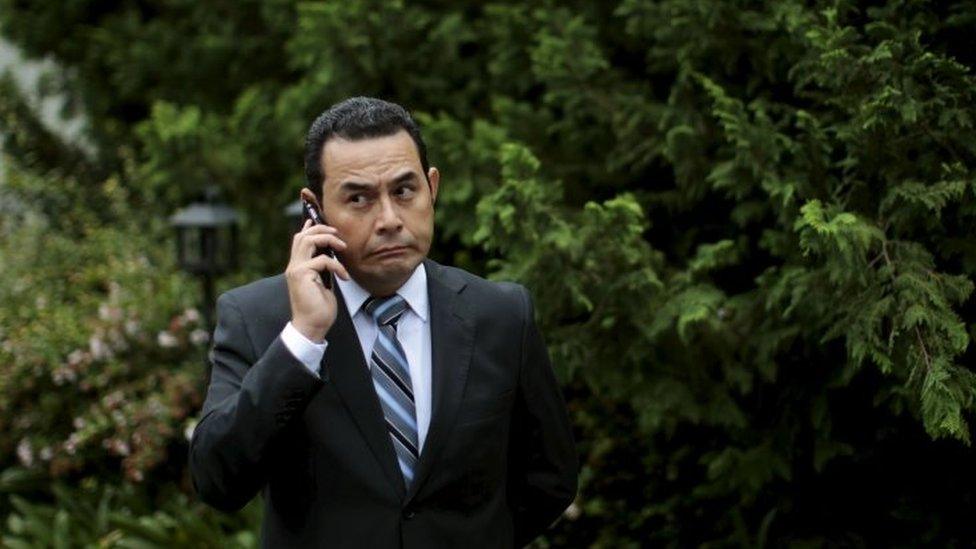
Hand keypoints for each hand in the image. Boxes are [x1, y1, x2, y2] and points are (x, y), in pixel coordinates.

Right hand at [286, 219, 350, 341]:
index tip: (317, 219)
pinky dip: (337, 265)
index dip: (308, 227)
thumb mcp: (323, 282)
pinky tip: (344, 276)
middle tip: (337, 235)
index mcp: (297, 267)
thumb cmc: (319, 308)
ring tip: (342, 247)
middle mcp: (294, 266)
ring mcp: (296, 270)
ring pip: (308, 241)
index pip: (299, 240)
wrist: (312, 326)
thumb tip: (329, 255)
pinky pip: (322, 260)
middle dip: (321, 229)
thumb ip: (322, 268)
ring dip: (327, 239)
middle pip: (302, 236)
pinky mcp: (302, 276)